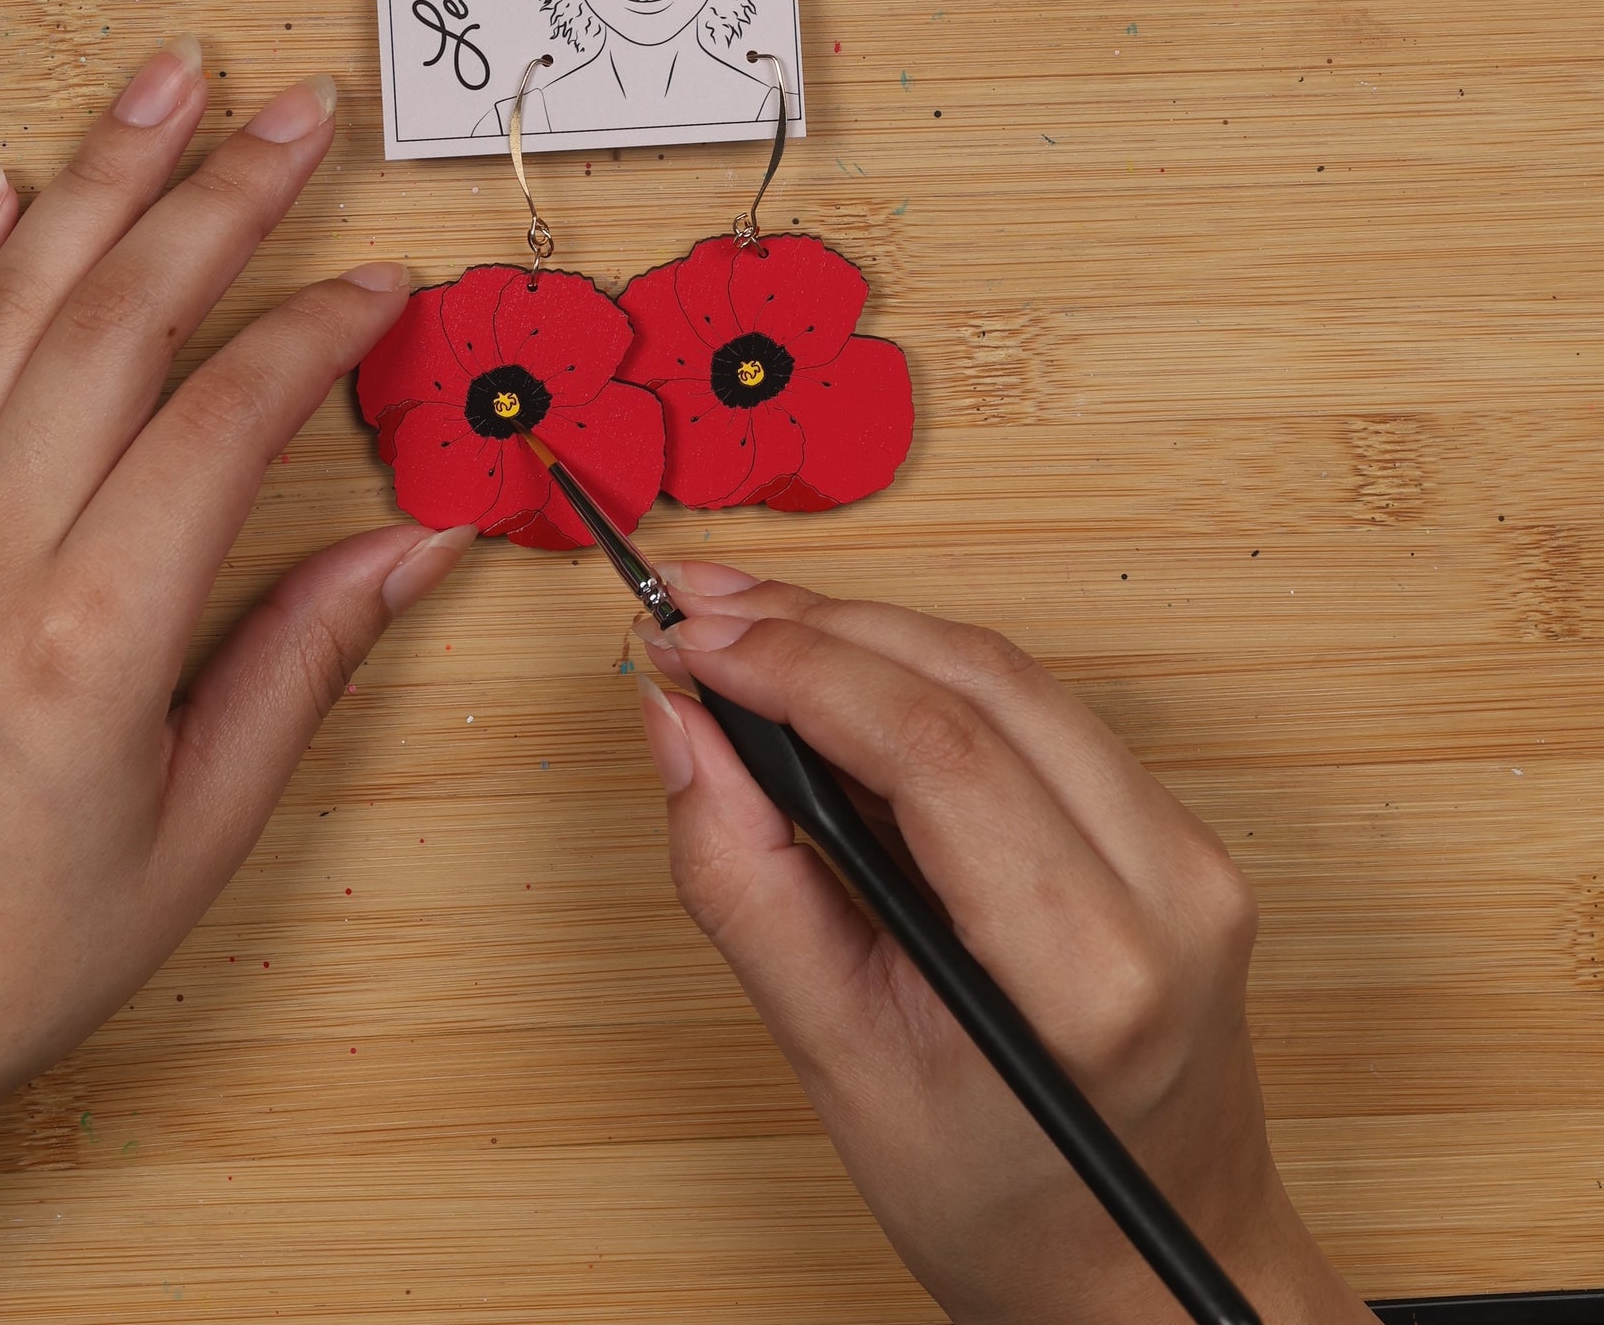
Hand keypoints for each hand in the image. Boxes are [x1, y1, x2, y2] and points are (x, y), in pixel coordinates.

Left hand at [0, 43, 471, 1324]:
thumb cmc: (2, 949)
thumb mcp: (196, 832)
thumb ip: (303, 663)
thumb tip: (415, 548)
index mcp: (94, 630)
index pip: (230, 410)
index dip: (322, 326)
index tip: (386, 283)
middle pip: (120, 311)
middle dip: (222, 189)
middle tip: (296, 107)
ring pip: (6, 301)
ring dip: (93, 176)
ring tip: (164, 80)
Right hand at [639, 573, 1372, 1324]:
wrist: (1146, 1277)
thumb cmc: (1008, 1207)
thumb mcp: (841, 1069)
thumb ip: (746, 885)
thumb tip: (680, 730)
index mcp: (1092, 969)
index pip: (936, 749)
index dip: (797, 666)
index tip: (690, 639)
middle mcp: (1170, 885)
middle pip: (975, 681)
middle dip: (817, 626)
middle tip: (697, 611)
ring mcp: (1189, 847)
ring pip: (1007, 674)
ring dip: (865, 633)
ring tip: (743, 625)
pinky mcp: (1174, 827)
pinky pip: (1036, 708)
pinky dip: (922, 676)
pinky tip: (834, 670)